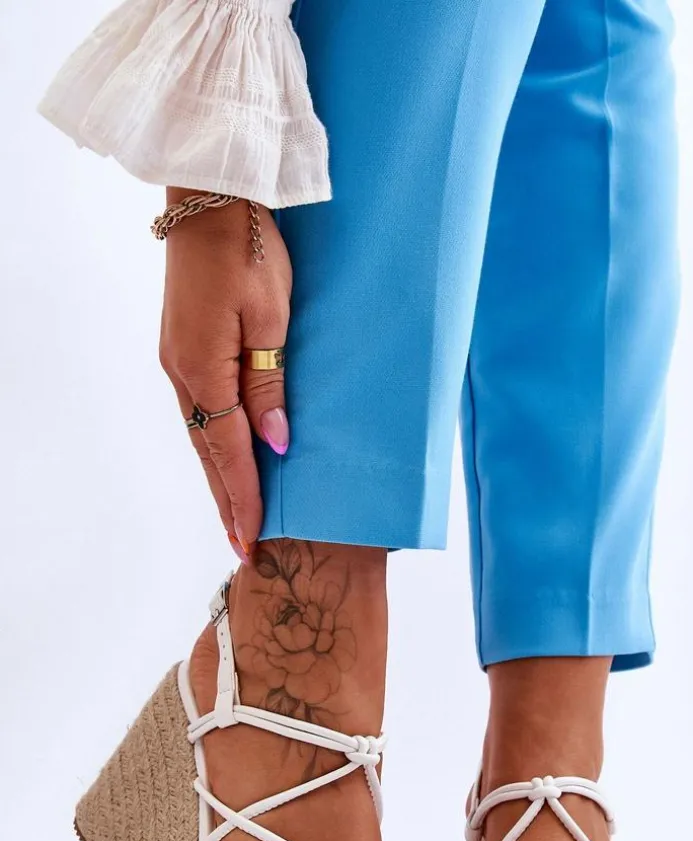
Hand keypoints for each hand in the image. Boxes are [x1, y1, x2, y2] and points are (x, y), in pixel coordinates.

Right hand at [159, 189, 291, 561]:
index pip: (228, 450)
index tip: (253, 539)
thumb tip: (275, 443)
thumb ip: (269, 384)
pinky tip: (225, 461)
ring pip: (201, 435)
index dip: (244, 497)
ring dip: (219, 478)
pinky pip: (199, 412)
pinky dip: (213, 446)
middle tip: (243, 548)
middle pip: (208, 453)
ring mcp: (177, 361)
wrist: (210, 199)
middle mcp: (182, 372)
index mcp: (203, 368)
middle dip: (227, 502)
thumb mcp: (271, 317)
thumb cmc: (249, 249)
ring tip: (236, 518)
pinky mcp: (183, 349)